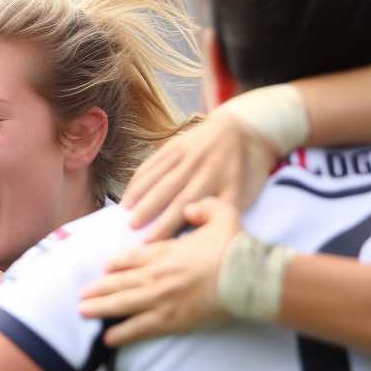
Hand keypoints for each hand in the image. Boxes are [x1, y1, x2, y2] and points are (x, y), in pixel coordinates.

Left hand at [79, 198, 241, 345]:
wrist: (247, 277)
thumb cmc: (236, 247)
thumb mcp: (222, 213)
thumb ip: (203, 207)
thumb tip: (190, 207)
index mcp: (165, 251)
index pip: (131, 257)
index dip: (115, 264)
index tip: (105, 268)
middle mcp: (156, 274)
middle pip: (119, 282)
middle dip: (98, 288)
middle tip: (81, 295)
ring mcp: (160, 298)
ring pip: (121, 304)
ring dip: (100, 308)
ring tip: (83, 312)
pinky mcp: (170, 320)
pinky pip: (139, 328)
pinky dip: (121, 334)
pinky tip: (108, 339)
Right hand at [122, 111, 278, 241]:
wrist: (243, 128)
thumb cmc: (245, 171)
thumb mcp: (244, 192)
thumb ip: (222, 211)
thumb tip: (197, 234)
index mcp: (217, 180)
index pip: (187, 205)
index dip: (167, 224)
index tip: (151, 241)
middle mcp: (198, 165)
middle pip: (167, 191)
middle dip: (148, 210)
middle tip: (130, 228)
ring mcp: (184, 152)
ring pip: (156, 176)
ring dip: (138, 195)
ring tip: (124, 213)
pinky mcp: (173, 144)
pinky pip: (152, 163)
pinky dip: (138, 179)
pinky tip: (128, 194)